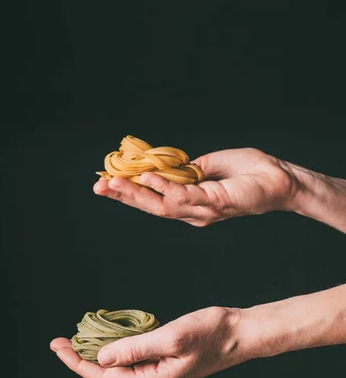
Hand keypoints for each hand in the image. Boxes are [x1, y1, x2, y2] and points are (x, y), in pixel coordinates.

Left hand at [50, 306, 245, 377]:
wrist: (240, 333)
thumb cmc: (211, 334)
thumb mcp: (171, 337)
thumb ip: (135, 348)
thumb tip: (102, 357)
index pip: (106, 377)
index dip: (79, 364)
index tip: (59, 347)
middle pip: (109, 374)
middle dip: (83, 358)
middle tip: (60, 341)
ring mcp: (161, 371)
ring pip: (121, 366)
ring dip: (99, 353)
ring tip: (79, 338)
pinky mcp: (167, 359)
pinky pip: (135, 357)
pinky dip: (118, 346)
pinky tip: (111, 336)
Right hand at [93, 148, 296, 225]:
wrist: (279, 179)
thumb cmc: (249, 171)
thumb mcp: (210, 166)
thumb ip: (188, 169)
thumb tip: (166, 164)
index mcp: (189, 204)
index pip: (153, 200)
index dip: (129, 192)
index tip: (106, 181)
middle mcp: (192, 213)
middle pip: (151, 207)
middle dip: (123, 197)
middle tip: (98, 186)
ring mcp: (202, 211)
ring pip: (161, 206)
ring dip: (135, 193)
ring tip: (113, 181)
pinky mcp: (214, 204)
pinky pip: (183, 196)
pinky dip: (163, 186)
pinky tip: (146, 177)